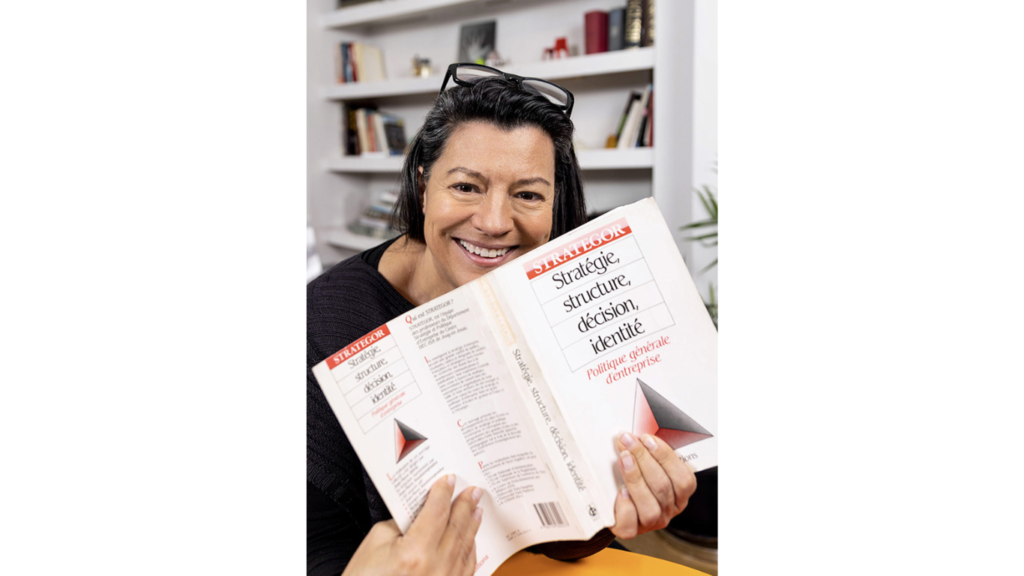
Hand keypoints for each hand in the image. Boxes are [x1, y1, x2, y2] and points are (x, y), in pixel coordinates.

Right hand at [342, 475, 483, 575]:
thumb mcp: (377, 541)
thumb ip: (404, 522)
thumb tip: (423, 510)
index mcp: (415, 553)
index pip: (436, 512)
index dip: (443, 493)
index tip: (449, 480)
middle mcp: (435, 568)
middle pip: (456, 527)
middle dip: (466, 506)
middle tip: (474, 491)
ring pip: (466, 547)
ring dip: (472, 525)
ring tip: (476, 509)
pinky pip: (467, 567)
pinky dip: (470, 550)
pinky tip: (471, 539)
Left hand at [610, 432, 695, 538]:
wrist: (611, 502)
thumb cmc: (634, 477)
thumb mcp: (647, 464)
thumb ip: (649, 452)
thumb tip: (639, 434)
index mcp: (679, 494)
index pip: (683, 478)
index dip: (666, 456)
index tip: (647, 438)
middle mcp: (668, 510)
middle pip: (663, 487)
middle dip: (644, 459)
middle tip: (628, 441)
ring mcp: (651, 523)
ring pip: (650, 507)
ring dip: (635, 478)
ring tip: (624, 459)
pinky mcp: (630, 530)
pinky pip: (630, 524)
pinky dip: (626, 506)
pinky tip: (620, 491)